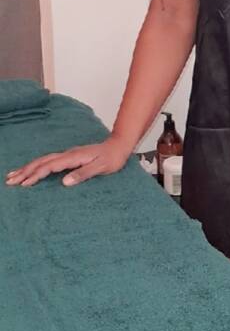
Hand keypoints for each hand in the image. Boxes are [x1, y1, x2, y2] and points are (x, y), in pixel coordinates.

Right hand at [4, 135, 131, 188]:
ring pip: (43, 160)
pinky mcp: (68, 157)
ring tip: (13, 176)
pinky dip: (36, 166)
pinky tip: (31, 170)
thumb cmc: (112, 158)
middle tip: (10, 181)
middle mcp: (67, 154)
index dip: (36, 175)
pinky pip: (48, 161)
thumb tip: (64, 182)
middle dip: (25, 171)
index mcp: (73, 157)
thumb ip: (83, 174)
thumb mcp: (101, 168)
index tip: (24, 184)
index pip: (50, 166)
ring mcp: (67, 155)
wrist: (118, 146)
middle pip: (42, 162)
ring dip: (27, 168)